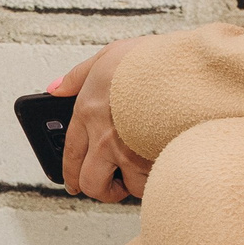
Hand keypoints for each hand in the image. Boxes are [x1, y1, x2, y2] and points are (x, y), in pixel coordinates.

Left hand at [55, 39, 153, 203]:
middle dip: (100, 189)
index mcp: (88, 111)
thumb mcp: (109, 55)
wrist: (188, 67)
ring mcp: (129, 152)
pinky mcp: (155, 161)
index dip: (71, 174)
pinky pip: (153, 183)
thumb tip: (55, 89)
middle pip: (90, 183)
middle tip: (111, 185)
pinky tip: (163, 165)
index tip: (74, 184)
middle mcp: (104, 137)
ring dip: (135, 184)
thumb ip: (79, 76)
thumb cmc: (152, 60)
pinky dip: (158, 179)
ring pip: (127, 188)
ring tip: (145, 170)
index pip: (71, 154)